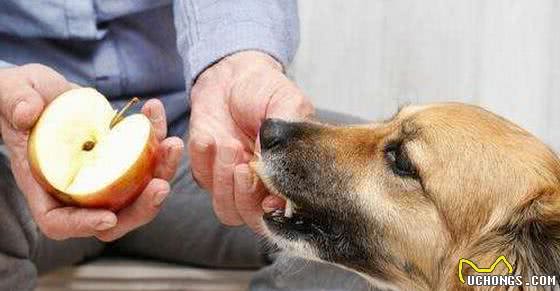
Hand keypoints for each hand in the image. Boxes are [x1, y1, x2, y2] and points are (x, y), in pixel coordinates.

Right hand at [0, 64, 183, 240]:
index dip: (83, 226)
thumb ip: (15, 102)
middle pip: (113, 216)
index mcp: (45, 184)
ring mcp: (104, 174)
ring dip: (161, 170)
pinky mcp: (122, 155)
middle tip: (161, 186)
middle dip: (142, 207)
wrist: (42, 90)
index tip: (108, 218)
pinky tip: (154, 111)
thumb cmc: (18, 97)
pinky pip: (147, 156)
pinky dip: (156, 137)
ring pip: (139, 190)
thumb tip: (26, 113)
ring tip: (172, 144)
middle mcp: (78, 187)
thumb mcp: (10, 94)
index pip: (60, 222)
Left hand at [188, 51, 313, 232]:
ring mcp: (233, 180)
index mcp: (288, 175)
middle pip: (253, 218)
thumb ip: (289, 138)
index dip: (277, 213)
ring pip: (226, 209)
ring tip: (228, 145)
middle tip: (243, 166)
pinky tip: (208, 137)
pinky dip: (203, 161)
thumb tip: (278, 171)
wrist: (233, 73)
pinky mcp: (207, 169)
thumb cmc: (266, 89)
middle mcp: (261, 185)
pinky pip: (202, 180)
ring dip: (224, 181)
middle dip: (246, 196)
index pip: (285, 211)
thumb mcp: (289, 105)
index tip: (269, 199)